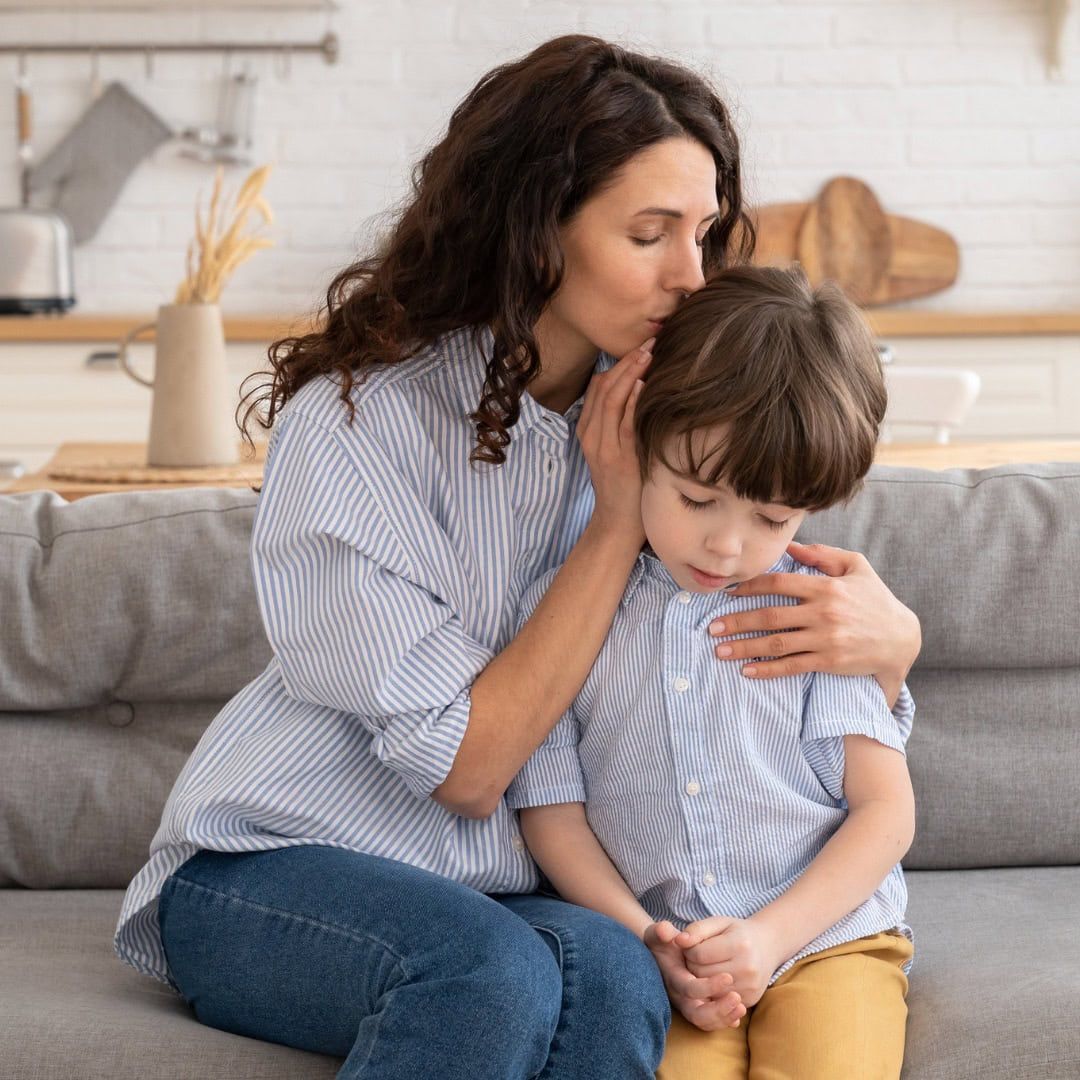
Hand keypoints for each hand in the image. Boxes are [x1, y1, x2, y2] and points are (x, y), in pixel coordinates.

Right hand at [576, 339, 652, 539]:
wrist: (618, 521)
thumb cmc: (624, 484)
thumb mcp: (615, 449)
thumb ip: (619, 422)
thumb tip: (635, 390)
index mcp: (588, 430)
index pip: (598, 387)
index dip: (617, 363)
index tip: (639, 346)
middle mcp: (591, 435)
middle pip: (604, 388)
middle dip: (626, 361)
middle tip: (649, 342)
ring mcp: (603, 446)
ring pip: (611, 400)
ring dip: (630, 374)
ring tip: (649, 354)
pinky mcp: (619, 458)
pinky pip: (623, 423)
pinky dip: (632, 401)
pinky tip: (644, 384)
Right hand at [644, 920, 745, 1030]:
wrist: (665, 952)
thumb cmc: (665, 941)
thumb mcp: (659, 933)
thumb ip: (660, 931)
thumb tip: (666, 932)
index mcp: (673, 978)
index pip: (689, 988)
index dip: (708, 986)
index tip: (728, 977)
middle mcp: (679, 996)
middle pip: (697, 1014)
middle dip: (719, 1009)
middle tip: (737, 998)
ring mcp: (688, 1004)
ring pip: (705, 1022)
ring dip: (724, 1016)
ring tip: (742, 1007)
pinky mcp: (698, 1008)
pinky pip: (711, 1022)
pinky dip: (725, 1020)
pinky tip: (739, 1011)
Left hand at [675, 916, 784, 1009]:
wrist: (767, 947)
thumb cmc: (736, 933)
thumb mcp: (718, 923)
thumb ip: (696, 929)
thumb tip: (679, 941)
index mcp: (739, 944)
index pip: (698, 954)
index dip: (689, 950)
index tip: (694, 946)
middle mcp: (747, 967)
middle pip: (701, 974)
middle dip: (693, 966)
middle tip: (699, 958)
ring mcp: (750, 986)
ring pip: (708, 991)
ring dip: (701, 981)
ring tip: (708, 968)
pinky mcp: (750, 1000)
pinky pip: (720, 1002)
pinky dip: (713, 993)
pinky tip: (716, 981)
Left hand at [708, 540, 921, 692]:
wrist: (901, 639)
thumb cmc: (875, 599)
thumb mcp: (856, 567)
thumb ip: (823, 555)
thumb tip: (791, 546)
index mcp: (826, 587)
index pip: (778, 584)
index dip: (749, 587)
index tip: (728, 591)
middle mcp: (823, 613)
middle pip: (770, 616)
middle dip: (737, 621)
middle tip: (712, 628)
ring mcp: (826, 639)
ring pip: (777, 643)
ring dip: (745, 647)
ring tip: (720, 650)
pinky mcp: (829, 662)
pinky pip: (792, 666)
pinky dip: (767, 669)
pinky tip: (747, 671)